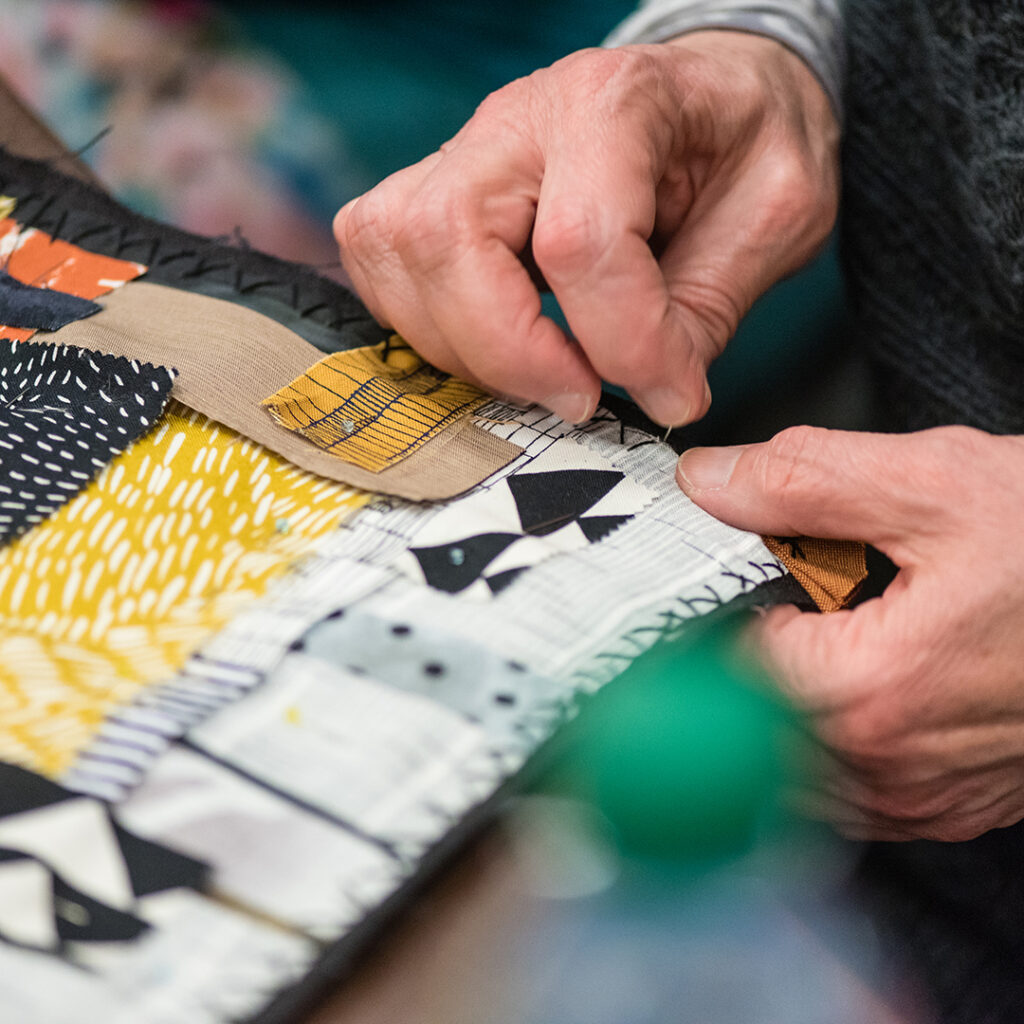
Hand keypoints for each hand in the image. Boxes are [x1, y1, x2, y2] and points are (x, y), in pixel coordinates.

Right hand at [334, 33, 838, 426]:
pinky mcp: (432, 191)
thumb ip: (708, 308)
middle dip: (509, 353)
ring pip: (396, 254)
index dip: (623, 344)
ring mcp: (462, 152)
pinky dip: (426, 324)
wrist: (712, 98)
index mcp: (613, 102)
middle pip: (446, 239)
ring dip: (463, 346)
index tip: (670, 394)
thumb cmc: (742, 144)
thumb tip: (650, 395)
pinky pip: (381, 264)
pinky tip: (495, 346)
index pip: (580, 242)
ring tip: (545, 374)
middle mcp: (516, 119)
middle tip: (581, 397)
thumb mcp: (777, 214)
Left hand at [677, 425, 1023, 841]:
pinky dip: (831, 743)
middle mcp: (886, 768)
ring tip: (830, 634)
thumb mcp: (936, 486)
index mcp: (864, 692)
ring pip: (791, 768)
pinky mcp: (953, 808)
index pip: (720, 665)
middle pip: (748, 723)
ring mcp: (922, 800)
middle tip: (791, 597)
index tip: (738, 572)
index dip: (719, 607)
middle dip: (749, 656)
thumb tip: (709, 480)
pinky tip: (862, 683)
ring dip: (784, 706)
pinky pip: (850, 793)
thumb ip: (802, 480)